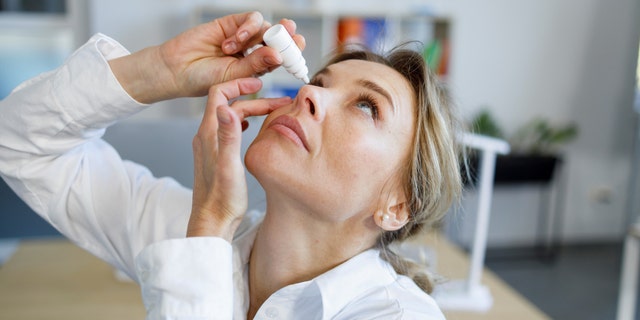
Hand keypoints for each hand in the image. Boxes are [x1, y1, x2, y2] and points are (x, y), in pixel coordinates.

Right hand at [109, 11, 305, 103]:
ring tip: (236, 48)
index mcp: (257, 68)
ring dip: (257, 35)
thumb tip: (278, 55)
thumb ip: (255, 64)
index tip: (300, 55)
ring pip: (265, 27)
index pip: (281, 58)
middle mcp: (253, 51)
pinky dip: (245, 28)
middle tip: (293, 37)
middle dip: (288, 37)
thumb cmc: (203, 80)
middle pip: (278, 39)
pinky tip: (231, 41)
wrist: (176, 70)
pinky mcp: (231, 23)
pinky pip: (250, 19)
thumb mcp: (233, 76)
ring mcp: (243, 37)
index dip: (293, 54)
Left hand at [187, 78, 290, 240]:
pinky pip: (228, 129)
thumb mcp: (229, 165)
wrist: (212, 222)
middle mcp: (206, 136)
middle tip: (279, 102)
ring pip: (230, 116)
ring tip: (272, 111)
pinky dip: (243, 122)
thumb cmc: (223, 198)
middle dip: (254, 99)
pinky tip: (252, 127)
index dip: (239, 84)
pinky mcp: (215, 156)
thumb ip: (229, 135)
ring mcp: (209, 146)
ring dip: (250, 110)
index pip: (219, 93)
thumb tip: (226, 107)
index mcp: (209, 134)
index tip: (261, 84)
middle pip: (228, 104)